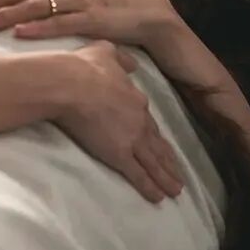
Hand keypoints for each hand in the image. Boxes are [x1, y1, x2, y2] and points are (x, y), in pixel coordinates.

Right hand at [56, 41, 183, 202]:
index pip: (149, 123)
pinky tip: (158, 197)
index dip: (157, 137)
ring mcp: (131, 140)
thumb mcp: (106, 52)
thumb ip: (121, 59)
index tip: (164, 147)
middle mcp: (138, 122)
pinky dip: (149, 187)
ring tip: (176, 191)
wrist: (70, 84)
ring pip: (153, 163)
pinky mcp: (118, 155)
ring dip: (166, 178)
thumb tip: (131, 64)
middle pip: (157, 146)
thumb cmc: (84, 68)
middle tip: (178, 176)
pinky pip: (138, 175)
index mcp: (135, 99)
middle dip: (168, 162)